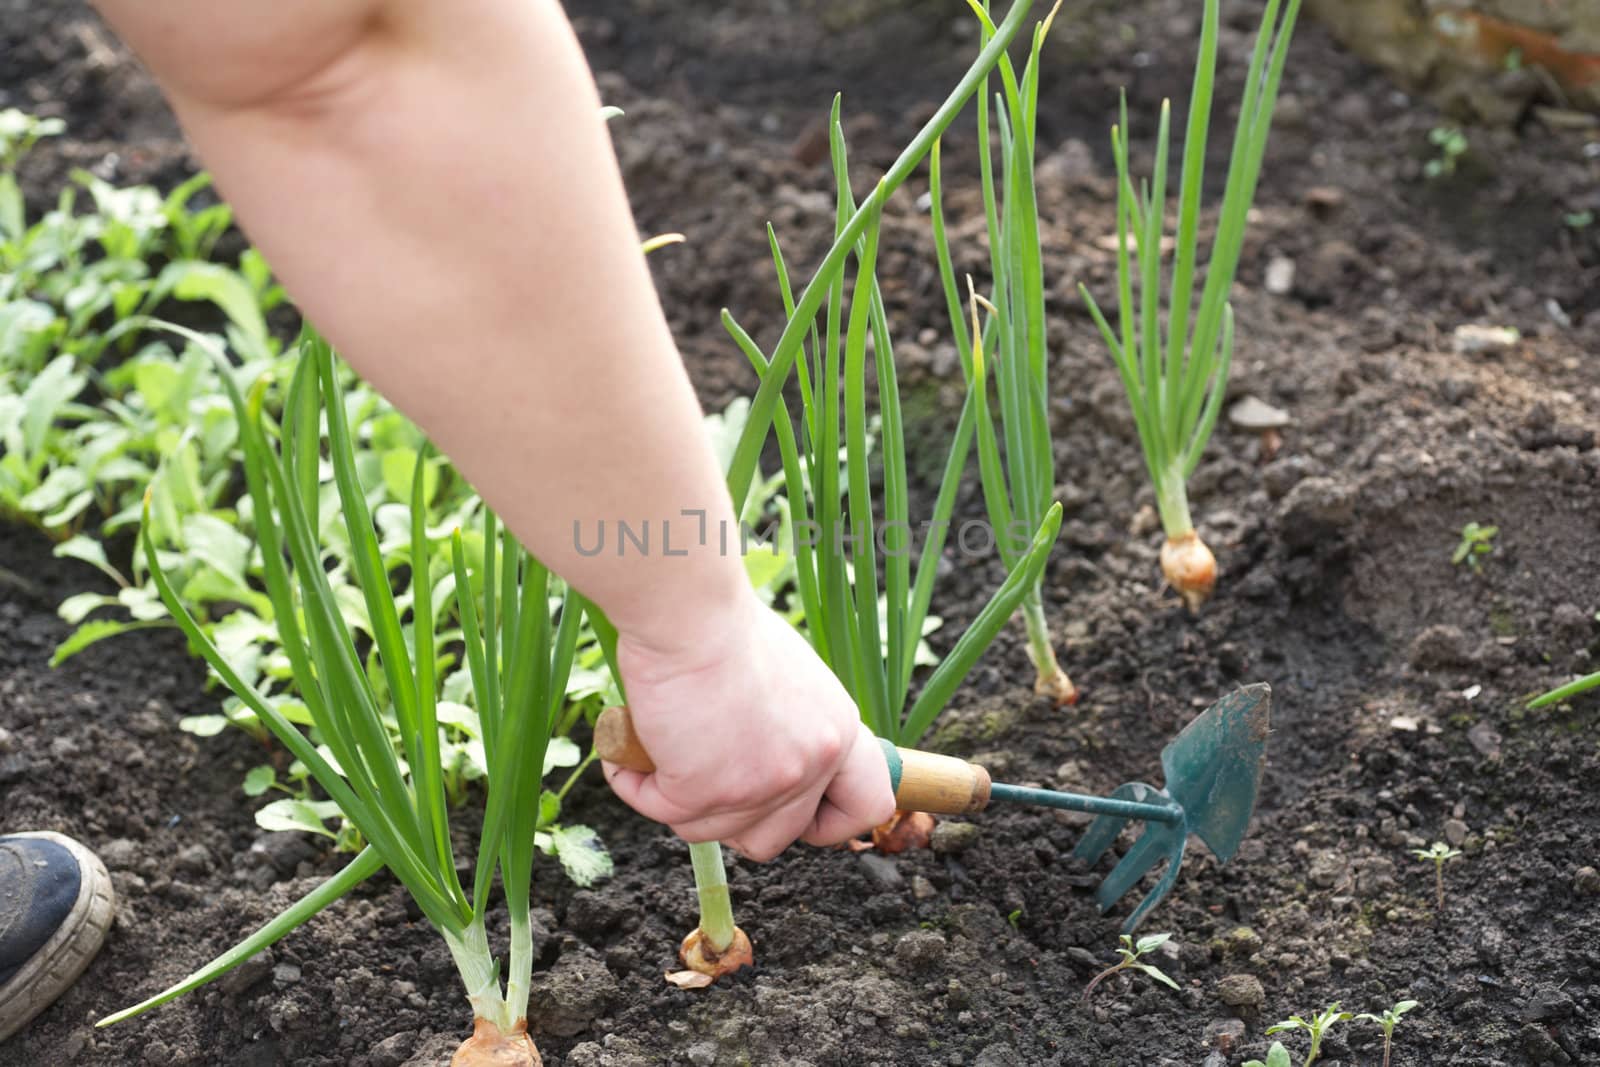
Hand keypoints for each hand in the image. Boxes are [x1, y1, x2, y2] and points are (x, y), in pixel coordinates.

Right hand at [602, 590, 895, 859]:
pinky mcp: (705, 791)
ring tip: (655, 752)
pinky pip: (662, 810)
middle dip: (732, 819)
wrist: (689, 612)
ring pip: (710, 831)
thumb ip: (791, 726)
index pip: (867, 805)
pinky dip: (636, 785)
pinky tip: (625, 756)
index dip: (831, 822)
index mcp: (837, 732)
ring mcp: (760, 785)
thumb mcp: (787, 679)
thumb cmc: (725, 625)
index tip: (798, 814)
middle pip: (775, 838)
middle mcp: (810, 765)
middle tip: (700, 778)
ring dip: (677, 801)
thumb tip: (760, 753)